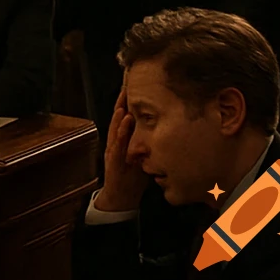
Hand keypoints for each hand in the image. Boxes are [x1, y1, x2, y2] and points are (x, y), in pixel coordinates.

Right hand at [94, 86, 148, 212]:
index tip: (135, 84)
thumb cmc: (133, 176)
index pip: (127, 116)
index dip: (130, 101)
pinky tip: (125, 120)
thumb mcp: (143, 156)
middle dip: (123, 101)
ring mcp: (113, 149)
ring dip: (121, 111)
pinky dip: (120, 130)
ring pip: (116, 126)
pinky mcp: (113, 159)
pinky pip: (117, 142)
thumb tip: (167, 130)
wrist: (120, 197)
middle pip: (119, 117)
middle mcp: (116, 141)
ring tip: (125, 97)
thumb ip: (148, 143)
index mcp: (124, 139)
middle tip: (128, 83)